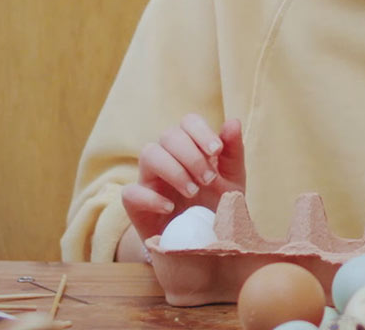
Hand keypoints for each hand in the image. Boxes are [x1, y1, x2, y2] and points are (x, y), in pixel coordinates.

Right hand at [121, 115, 245, 242]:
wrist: (202, 243)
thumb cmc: (215, 205)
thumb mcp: (232, 181)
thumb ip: (233, 153)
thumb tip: (233, 121)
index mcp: (191, 148)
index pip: (188, 122)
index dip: (200, 131)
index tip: (216, 151)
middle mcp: (167, 158)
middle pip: (168, 135)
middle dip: (191, 155)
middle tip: (209, 179)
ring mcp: (149, 179)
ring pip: (148, 154)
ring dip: (174, 170)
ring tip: (193, 192)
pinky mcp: (135, 204)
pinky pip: (131, 192)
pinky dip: (152, 198)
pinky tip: (171, 208)